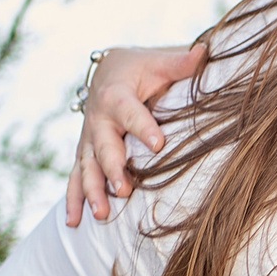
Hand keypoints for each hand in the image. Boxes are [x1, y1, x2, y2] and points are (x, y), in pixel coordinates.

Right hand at [63, 43, 205, 225]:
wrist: (108, 72)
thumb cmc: (140, 70)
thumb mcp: (158, 63)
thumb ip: (180, 63)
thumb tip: (204, 52)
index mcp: (117, 95)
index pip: (130, 112)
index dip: (143, 128)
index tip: (159, 145)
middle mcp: (99, 119)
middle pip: (104, 146)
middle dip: (113, 169)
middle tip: (124, 190)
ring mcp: (88, 139)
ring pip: (87, 166)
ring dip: (92, 191)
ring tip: (102, 214)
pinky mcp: (85, 153)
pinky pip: (75, 177)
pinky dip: (73, 200)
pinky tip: (72, 223)